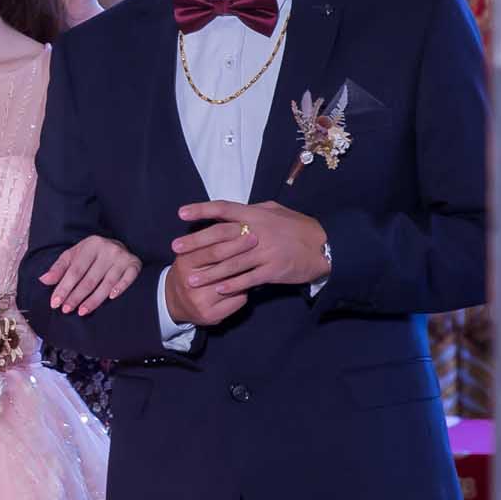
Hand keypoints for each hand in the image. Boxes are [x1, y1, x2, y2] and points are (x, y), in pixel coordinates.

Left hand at [37, 234, 140, 316]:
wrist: (119, 246)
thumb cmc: (92, 254)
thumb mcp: (74, 256)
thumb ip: (59, 268)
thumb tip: (43, 280)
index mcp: (90, 245)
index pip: (74, 270)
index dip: (64, 288)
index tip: (55, 303)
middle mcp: (107, 249)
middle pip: (89, 279)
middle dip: (76, 296)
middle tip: (66, 310)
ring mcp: (122, 257)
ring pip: (106, 283)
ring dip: (93, 299)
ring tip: (81, 311)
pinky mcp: (134, 264)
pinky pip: (127, 279)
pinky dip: (120, 288)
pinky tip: (111, 298)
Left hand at [169, 201, 330, 322]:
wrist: (324, 246)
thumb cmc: (298, 227)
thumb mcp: (276, 211)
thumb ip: (254, 210)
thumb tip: (234, 209)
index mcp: (256, 215)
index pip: (224, 209)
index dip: (202, 210)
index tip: (181, 213)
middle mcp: (258, 232)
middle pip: (221, 237)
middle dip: (196, 243)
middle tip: (176, 248)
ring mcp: (265, 252)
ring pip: (231, 263)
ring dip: (209, 272)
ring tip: (190, 279)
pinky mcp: (273, 270)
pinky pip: (249, 279)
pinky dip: (233, 285)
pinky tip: (218, 290)